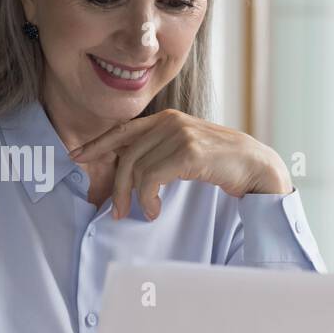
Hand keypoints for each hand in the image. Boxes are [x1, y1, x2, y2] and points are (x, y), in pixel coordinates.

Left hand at [69, 109, 292, 219]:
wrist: (256, 166)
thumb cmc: (220, 163)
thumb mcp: (185, 150)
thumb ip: (159, 151)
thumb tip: (129, 171)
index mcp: (166, 119)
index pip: (123, 130)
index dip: (97, 144)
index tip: (77, 157)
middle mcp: (170, 122)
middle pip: (126, 156)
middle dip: (117, 187)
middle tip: (116, 211)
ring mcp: (180, 134)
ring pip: (137, 169)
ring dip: (134, 198)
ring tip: (142, 213)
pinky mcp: (188, 153)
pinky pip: (152, 179)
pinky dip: (148, 199)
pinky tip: (155, 210)